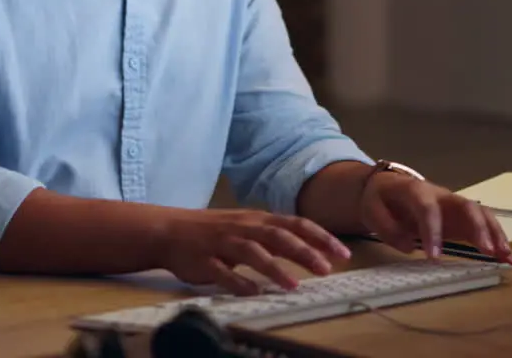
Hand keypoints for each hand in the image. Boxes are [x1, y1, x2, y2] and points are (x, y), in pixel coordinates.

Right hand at [157, 208, 353, 294]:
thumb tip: (310, 250)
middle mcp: (242, 228)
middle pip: (277, 236)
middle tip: (326, 269)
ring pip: (252, 252)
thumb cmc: (213, 231)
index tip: (342, 253)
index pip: (295, 224)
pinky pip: (222, 272)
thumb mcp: (247, 227)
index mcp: (256, 219)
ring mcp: (222, 243)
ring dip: (274, 268)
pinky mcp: (204, 260)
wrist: (169, 230)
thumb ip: (275, 237)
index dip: (320, 237)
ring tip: (293, 285)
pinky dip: (238, 282)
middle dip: (303, 252)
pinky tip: (252, 292)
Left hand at [361, 173, 511, 263]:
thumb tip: (409, 246)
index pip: (427, 209)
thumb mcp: (371, 210)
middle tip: (486, 250)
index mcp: (415, 190)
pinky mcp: (460, 218)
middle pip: (465, 205)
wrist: (387, 187)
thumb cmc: (380, 199)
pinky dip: (496, 240)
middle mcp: (441, 196)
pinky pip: (482, 226)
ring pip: (481, 214)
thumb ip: (386, 227)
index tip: (433, 257)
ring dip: (495, 234)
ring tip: (506, 256)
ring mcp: (454, 206)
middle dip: (478, 227)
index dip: (432, 231)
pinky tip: (507, 257)